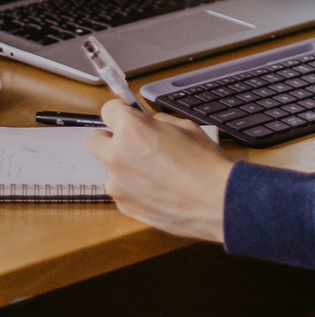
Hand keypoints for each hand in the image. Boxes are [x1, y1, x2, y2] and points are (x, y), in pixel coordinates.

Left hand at [87, 101, 232, 241]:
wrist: (217, 201)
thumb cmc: (205, 163)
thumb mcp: (185, 127)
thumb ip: (158, 123)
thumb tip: (148, 124)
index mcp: (131, 130)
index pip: (107, 110)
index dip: (120, 112)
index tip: (126, 115)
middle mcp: (117, 156)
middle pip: (94, 140)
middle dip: (110, 139)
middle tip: (133, 143)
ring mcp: (117, 185)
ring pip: (110, 168)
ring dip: (125, 167)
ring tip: (156, 173)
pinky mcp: (124, 207)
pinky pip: (122, 190)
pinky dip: (134, 188)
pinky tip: (159, 190)